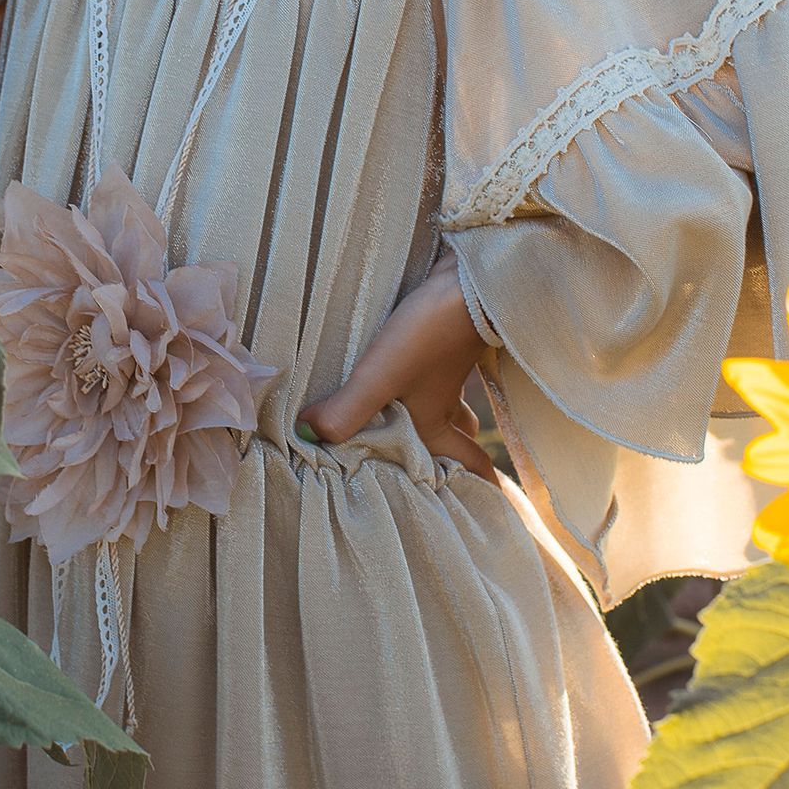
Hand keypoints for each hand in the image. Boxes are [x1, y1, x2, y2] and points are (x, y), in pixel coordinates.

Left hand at [298, 251, 499, 482]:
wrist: (468, 278)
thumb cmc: (428, 334)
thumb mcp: (381, 377)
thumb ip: (346, 410)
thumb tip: (307, 437)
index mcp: (434, 422)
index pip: (467, 466)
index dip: (477, 490)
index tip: (481, 510)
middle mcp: (443, 402)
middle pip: (457, 439)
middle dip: (454, 460)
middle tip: (445, 478)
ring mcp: (444, 371)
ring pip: (448, 406)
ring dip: (443, 421)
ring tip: (422, 431)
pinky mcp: (440, 341)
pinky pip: (436, 374)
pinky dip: (429, 383)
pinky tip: (411, 372)